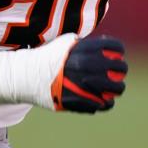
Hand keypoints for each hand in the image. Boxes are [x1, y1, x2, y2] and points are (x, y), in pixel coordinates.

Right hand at [0, 33, 127, 113]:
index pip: (111, 46)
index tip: (118, 55)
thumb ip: (82, 44)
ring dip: (117, 89)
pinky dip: (105, 103)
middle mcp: (83, 65)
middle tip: (120, 73)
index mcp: (81, 49)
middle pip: (116, 68)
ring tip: (116, 90)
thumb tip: (102, 46)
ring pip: (111, 88)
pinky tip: (106, 101)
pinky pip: (100, 104)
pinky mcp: (77, 101)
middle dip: (122, 70)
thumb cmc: (47, 58)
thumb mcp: (63, 44)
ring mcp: (80, 83)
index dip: (118, 50)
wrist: (26, 77)